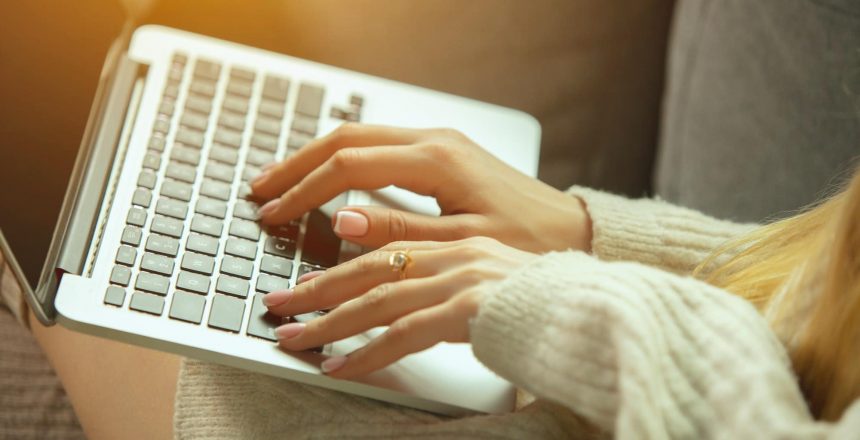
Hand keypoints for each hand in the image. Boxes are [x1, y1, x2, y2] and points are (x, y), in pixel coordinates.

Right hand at [252, 123, 591, 252]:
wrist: (572, 232)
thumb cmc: (529, 243)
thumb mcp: (463, 245)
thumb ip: (400, 233)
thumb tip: (339, 217)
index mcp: (436, 159)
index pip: (349, 164)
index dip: (305, 189)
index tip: (275, 213)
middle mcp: (434, 141)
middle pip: (346, 138)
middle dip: (297, 165)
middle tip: (259, 190)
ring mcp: (438, 143)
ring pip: (360, 138)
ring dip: (316, 160)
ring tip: (280, 183)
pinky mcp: (442, 154)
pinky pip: (379, 147)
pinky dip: (343, 162)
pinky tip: (327, 180)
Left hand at [263, 237, 536, 377]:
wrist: (596, 304)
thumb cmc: (545, 294)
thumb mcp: (487, 271)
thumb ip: (439, 267)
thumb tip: (391, 270)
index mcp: (458, 237)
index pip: (382, 246)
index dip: (335, 265)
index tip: (301, 284)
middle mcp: (456, 252)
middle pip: (369, 268)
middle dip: (315, 291)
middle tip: (276, 308)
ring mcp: (463, 278)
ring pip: (379, 297)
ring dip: (329, 323)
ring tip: (293, 342)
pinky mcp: (470, 310)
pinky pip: (406, 332)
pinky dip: (367, 352)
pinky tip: (339, 369)